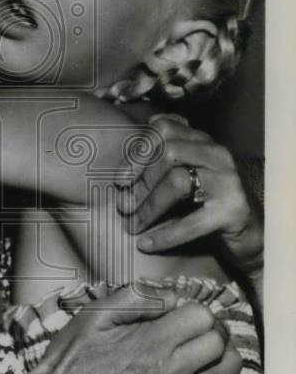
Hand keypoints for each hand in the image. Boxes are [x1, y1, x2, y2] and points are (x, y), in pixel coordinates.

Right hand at [30, 284, 241, 373]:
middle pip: (219, 344)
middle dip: (209, 331)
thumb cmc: (69, 361)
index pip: (203, 317)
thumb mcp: (92, 316)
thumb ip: (135, 297)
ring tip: (198, 353)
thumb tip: (171, 296)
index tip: (179, 313)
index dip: (193, 309)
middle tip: (191, 330)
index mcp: (150, 343)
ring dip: (217, 359)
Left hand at [116, 113, 262, 276]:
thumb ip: (160, 164)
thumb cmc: (207, 204)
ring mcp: (228, 181)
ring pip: (177, 181)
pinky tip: (145, 244)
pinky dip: (164, 236)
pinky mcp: (233, 211)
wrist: (251, 234)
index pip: (164, 129)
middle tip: (123, 206)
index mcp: (202, 142)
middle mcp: (217, 155)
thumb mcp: (185, 176)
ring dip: (148, 207)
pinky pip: (190, 222)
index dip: (137, 152)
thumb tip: (121, 172)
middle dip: (140, 182)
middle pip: (168, 153)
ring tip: (132, 225)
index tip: (121, 179)